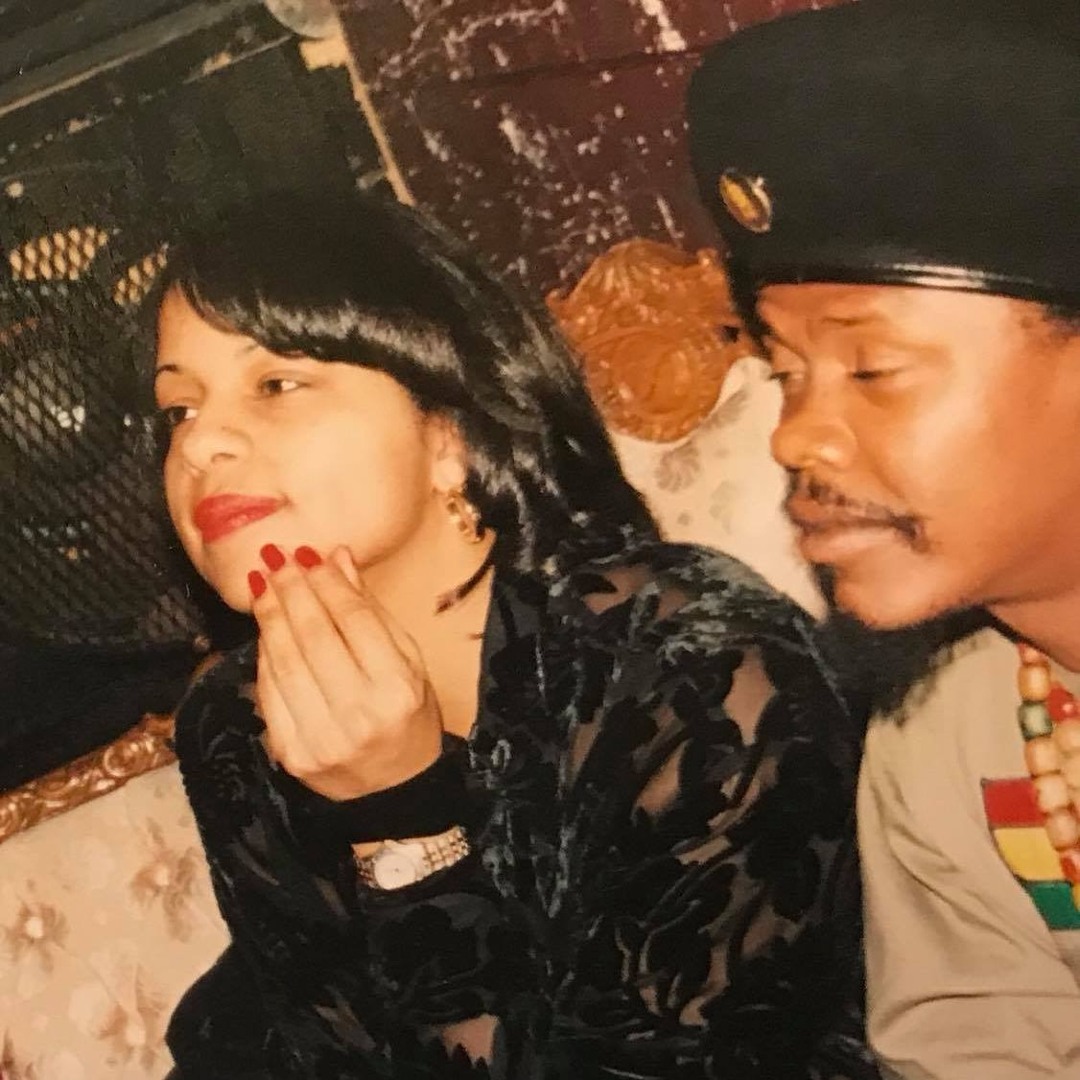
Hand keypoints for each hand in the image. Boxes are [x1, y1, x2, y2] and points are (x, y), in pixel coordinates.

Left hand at [250, 545, 443, 800]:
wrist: (395, 789)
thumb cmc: (407, 717)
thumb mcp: (407, 661)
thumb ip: (370, 611)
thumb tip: (337, 559)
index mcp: (398, 688)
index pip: (354, 620)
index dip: (326, 582)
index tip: (308, 555)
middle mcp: (361, 714)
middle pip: (315, 636)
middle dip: (292, 591)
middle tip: (277, 560)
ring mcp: (322, 737)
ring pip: (285, 662)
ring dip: (270, 616)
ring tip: (264, 586)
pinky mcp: (292, 754)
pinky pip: (269, 692)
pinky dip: (264, 655)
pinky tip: (265, 629)